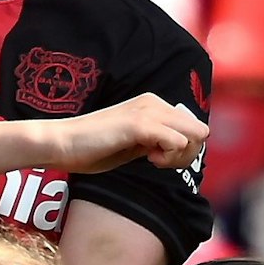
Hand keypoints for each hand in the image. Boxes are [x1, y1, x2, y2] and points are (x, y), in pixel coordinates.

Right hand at [44, 93, 207, 173]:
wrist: (62, 144)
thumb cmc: (93, 149)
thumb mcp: (134, 145)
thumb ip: (155, 143)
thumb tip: (180, 150)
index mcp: (153, 105)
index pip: (193, 128)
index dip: (183, 150)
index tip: (159, 158)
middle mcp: (154, 103)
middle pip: (200, 131)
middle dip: (187, 154)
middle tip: (160, 162)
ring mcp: (147, 111)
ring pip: (195, 134)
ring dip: (179, 155)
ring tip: (154, 160)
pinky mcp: (138, 124)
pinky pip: (177, 141)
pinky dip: (168, 157)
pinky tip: (148, 159)